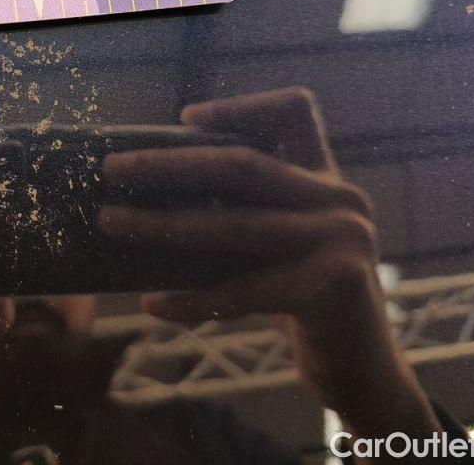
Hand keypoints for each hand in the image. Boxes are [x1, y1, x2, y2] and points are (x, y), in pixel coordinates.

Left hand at [98, 88, 440, 444]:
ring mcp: (343, 239)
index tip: (185, 117)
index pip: (296, 111)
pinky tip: (152, 303)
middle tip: (111, 170)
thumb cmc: (300, 299)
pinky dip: (193, 298)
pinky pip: (245, 290)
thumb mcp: (275, 242)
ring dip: (162, 225)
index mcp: (325, 177)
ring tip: (111, 223)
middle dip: (168, 165)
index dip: (241, 106)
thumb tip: (142, 197)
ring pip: (234, 225)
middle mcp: (340, 198)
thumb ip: (238, 211)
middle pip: (241, 165)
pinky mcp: (335, 286)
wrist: (362, 368)